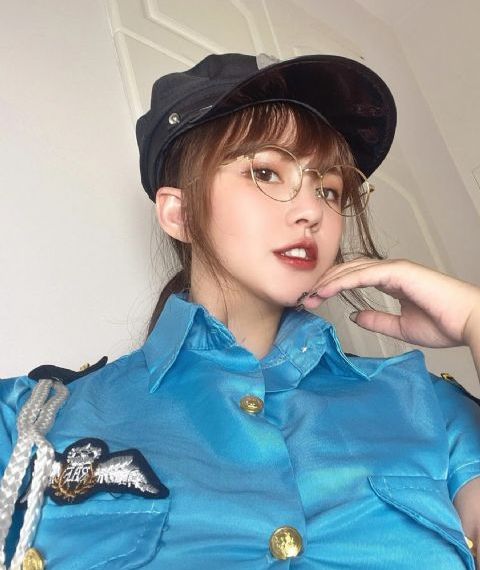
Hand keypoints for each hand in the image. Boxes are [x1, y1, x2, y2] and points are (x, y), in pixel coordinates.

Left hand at [302, 258, 479, 348]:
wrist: (468, 324)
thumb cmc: (444, 324)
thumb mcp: (400, 327)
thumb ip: (376, 319)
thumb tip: (354, 316)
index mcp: (392, 280)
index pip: (354, 278)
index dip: (333, 287)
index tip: (315, 300)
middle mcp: (391, 271)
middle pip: (349, 270)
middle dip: (325, 283)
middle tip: (305, 297)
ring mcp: (395, 269)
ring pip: (352, 269)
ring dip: (329, 281)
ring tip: (310, 294)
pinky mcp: (399, 272)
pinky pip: (363, 274)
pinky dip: (343, 281)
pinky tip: (327, 290)